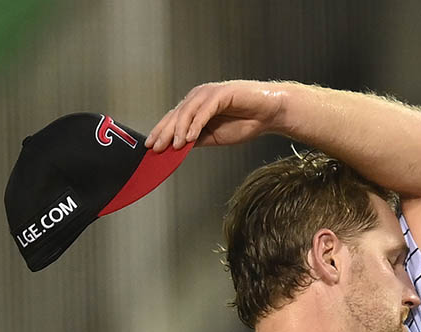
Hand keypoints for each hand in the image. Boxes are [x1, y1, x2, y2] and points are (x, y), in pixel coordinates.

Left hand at [146, 80, 285, 151]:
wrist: (269, 113)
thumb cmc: (246, 122)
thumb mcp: (215, 136)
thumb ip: (197, 139)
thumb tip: (177, 148)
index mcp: (196, 106)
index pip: (173, 119)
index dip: (161, 132)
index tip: (151, 147)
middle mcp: (199, 97)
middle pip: (176, 115)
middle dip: (164, 132)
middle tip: (156, 148)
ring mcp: (209, 94)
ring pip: (187, 112)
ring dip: (179, 130)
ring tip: (174, 146)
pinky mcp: (221, 94)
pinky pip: (204, 111)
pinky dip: (195, 124)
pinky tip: (190, 137)